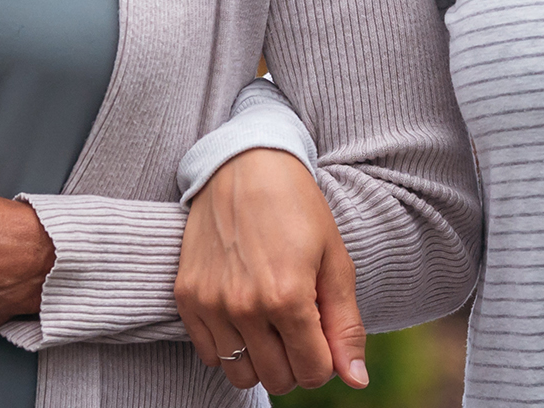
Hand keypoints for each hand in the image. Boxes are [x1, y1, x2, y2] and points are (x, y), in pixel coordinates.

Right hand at [175, 148, 366, 394]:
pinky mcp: (187, 297)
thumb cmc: (298, 208)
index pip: (313, 371)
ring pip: (241, 375)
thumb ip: (346, 324)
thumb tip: (356, 380)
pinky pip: (208, 356)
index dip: (326, 361)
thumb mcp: (335, 260)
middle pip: (278, 379)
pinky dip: (229, 349)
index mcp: (288, 297)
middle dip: (297, 363)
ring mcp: (211, 303)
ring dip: (262, 361)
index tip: (324, 335)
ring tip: (272, 325)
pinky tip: (243, 318)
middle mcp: (245, 306)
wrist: (245, 164)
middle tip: (300, 327)